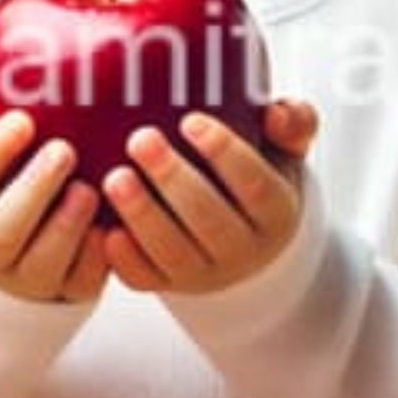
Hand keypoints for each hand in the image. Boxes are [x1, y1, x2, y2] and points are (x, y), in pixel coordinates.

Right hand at [0, 102, 108, 303]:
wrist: (28, 224)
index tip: (22, 120)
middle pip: (1, 231)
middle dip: (33, 190)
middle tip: (63, 150)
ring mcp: (27, 278)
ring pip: (43, 262)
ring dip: (67, 225)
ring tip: (88, 189)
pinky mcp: (70, 291)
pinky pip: (83, 281)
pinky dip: (98, 254)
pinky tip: (111, 225)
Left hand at [102, 99, 316, 294]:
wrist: (245, 241)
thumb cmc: (256, 182)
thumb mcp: (284, 153)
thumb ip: (294, 123)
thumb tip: (277, 112)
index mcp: (277, 213)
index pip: (256, 186)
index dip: (225, 153)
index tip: (191, 120)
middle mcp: (245, 250)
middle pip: (210, 219)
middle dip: (172, 179)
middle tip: (141, 139)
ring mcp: (206, 273)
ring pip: (173, 251)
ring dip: (141, 215)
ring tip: (115, 177)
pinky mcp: (170, 285)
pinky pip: (144, 279)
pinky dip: (121, 256)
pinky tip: (103, 226)